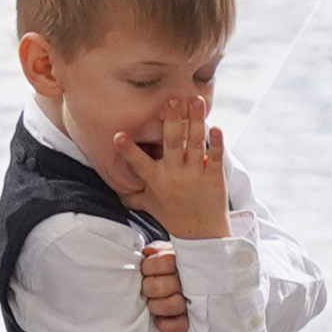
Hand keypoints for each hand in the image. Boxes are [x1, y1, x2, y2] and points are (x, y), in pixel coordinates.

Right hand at [123, 98, 230, 241]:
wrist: (200, 232)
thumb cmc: (172, 215)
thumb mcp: (148, 205)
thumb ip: (132, 194)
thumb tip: (114, 191)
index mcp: (155, 180)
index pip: (138, 162)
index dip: (128, 150)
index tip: (119, 135)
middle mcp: (174, 175)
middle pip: (172, 142)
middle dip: (171, 119)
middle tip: (171, 99)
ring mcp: (195, 174)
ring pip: (195, 142)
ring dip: (196, 120)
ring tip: (196, 100)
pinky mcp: (214, 176)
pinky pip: (215, 156)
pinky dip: (217, 142)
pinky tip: (217, 127)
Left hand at [139, 242, 190, 331]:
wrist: (197, 281)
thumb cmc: (175, 266)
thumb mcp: (168, 252)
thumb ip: (159, 250)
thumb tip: (148, 251)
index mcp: (183, 264)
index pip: (164, 261)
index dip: (150, 266)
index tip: (147, 269)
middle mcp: (189, 282)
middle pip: (162, 286)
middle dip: (150, 287)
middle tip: (148, 286)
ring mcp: (191, 302)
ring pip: (173, 304)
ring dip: (157, 305)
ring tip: (153, 302)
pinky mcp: (189, 321)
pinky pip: (179, 326)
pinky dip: (167, 325)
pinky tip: (160, 320)